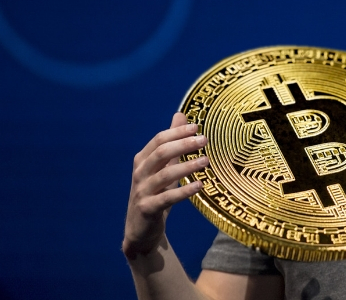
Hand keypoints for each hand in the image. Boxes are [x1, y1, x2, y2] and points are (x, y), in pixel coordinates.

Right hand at [123, 112, 207, 259]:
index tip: (197, 127)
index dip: (176, 132)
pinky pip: (166, 198)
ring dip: (186, 167)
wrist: (141, 230)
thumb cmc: (155, 193)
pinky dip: (183, 191)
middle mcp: (139, 173)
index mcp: (142, 160)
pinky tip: (199, 186)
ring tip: (206, 161)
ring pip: (164, 175)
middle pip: (160, 153)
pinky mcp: (147, 209)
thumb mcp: (163, 167)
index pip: (158, 140)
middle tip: (204, 140)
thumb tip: (180, 115)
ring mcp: (142, 191)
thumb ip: (171, 143)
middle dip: (182, 144)